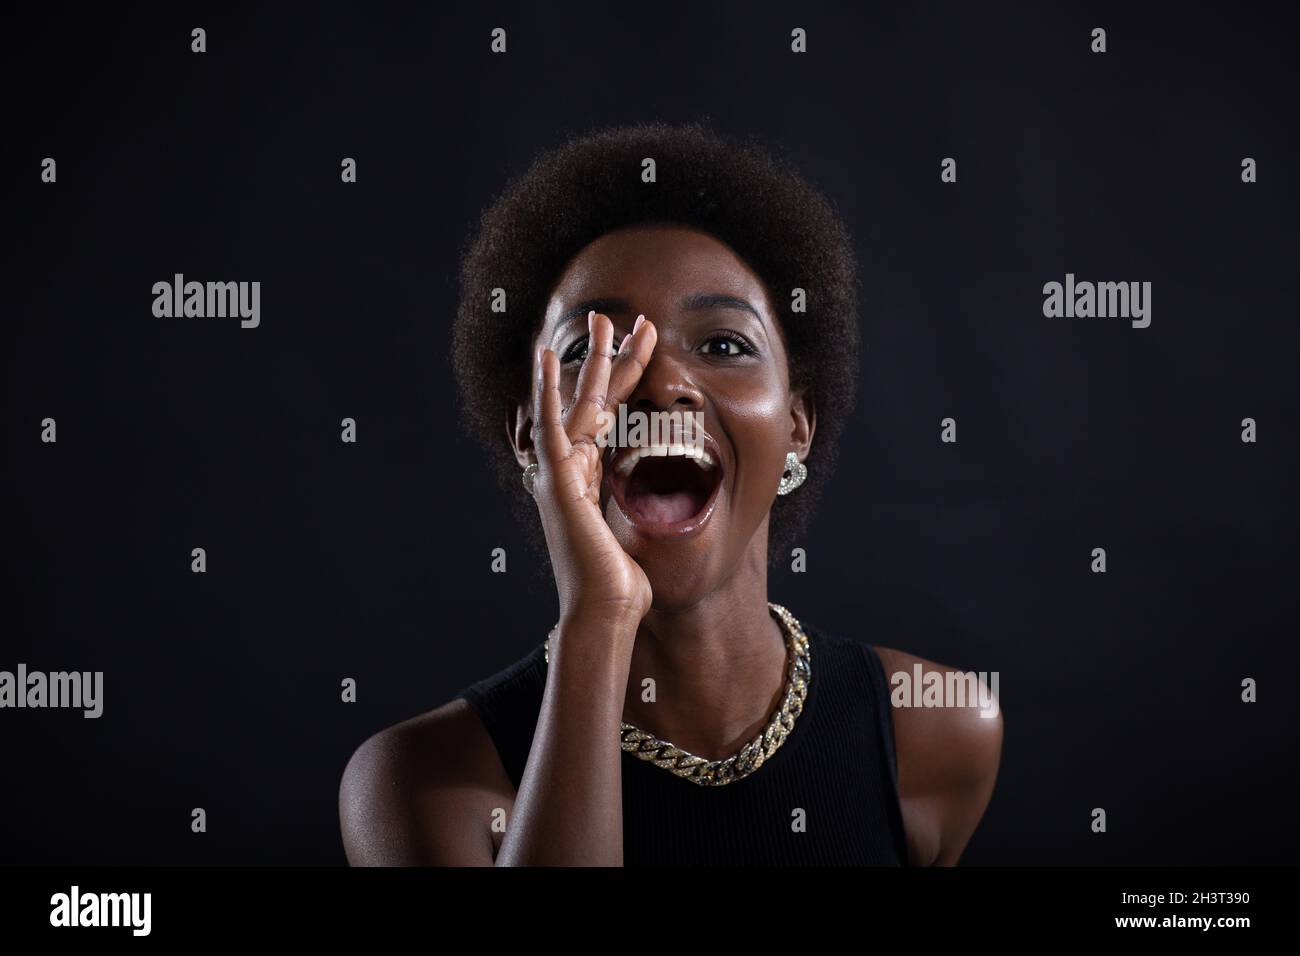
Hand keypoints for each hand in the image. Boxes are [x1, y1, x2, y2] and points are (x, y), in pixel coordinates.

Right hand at [530, 311, 657, 629]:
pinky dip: (546, 390)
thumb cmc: (623, 585)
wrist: (605, 610)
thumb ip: (651, 505)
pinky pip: (550, 426)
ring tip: (601, 320)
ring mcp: (560, 473)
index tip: (645, 345)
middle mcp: (571, 469)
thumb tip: (681, 493)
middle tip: (621, 318)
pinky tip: (546, 357)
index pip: (612, 414)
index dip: (628, 378)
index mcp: (589, 477)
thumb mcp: (644, 532)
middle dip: (611, 358)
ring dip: (590, 360)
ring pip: (577, 402)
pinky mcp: (556, 480)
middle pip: (595, 400)